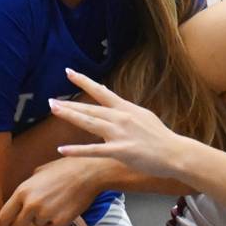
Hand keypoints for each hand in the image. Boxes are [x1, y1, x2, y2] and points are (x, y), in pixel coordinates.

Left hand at [0, 156, 104, 225]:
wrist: (89, 173)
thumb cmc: (65, 169)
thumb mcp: (40, 171)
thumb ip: (28, 185)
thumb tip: (22, 196)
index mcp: (23, 191)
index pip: (5, 214)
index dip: (4, 224)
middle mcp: (31, 205)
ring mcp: (45, 215)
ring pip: (39, 225)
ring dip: (44, 220)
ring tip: (57, 203)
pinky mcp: (59, 223)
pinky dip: (57, 222)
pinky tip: (65, 208)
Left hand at [50, 68, 185, 178]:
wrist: (175, 153)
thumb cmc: (160, 137)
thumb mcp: (143, 115)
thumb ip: (125, 108)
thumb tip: (111, 97)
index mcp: (126, 108)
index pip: (101, 91)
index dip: (84, 81)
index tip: (69, 72)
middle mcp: (121, 117)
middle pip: (90, 108)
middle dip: (69, 104)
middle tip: (50, 100)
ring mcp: (120, 133)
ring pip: (89, 123)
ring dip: (70, 116)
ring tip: (54, 110)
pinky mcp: (121, 150)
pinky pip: (94, 150)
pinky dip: (77, 150)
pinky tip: (62, 149)